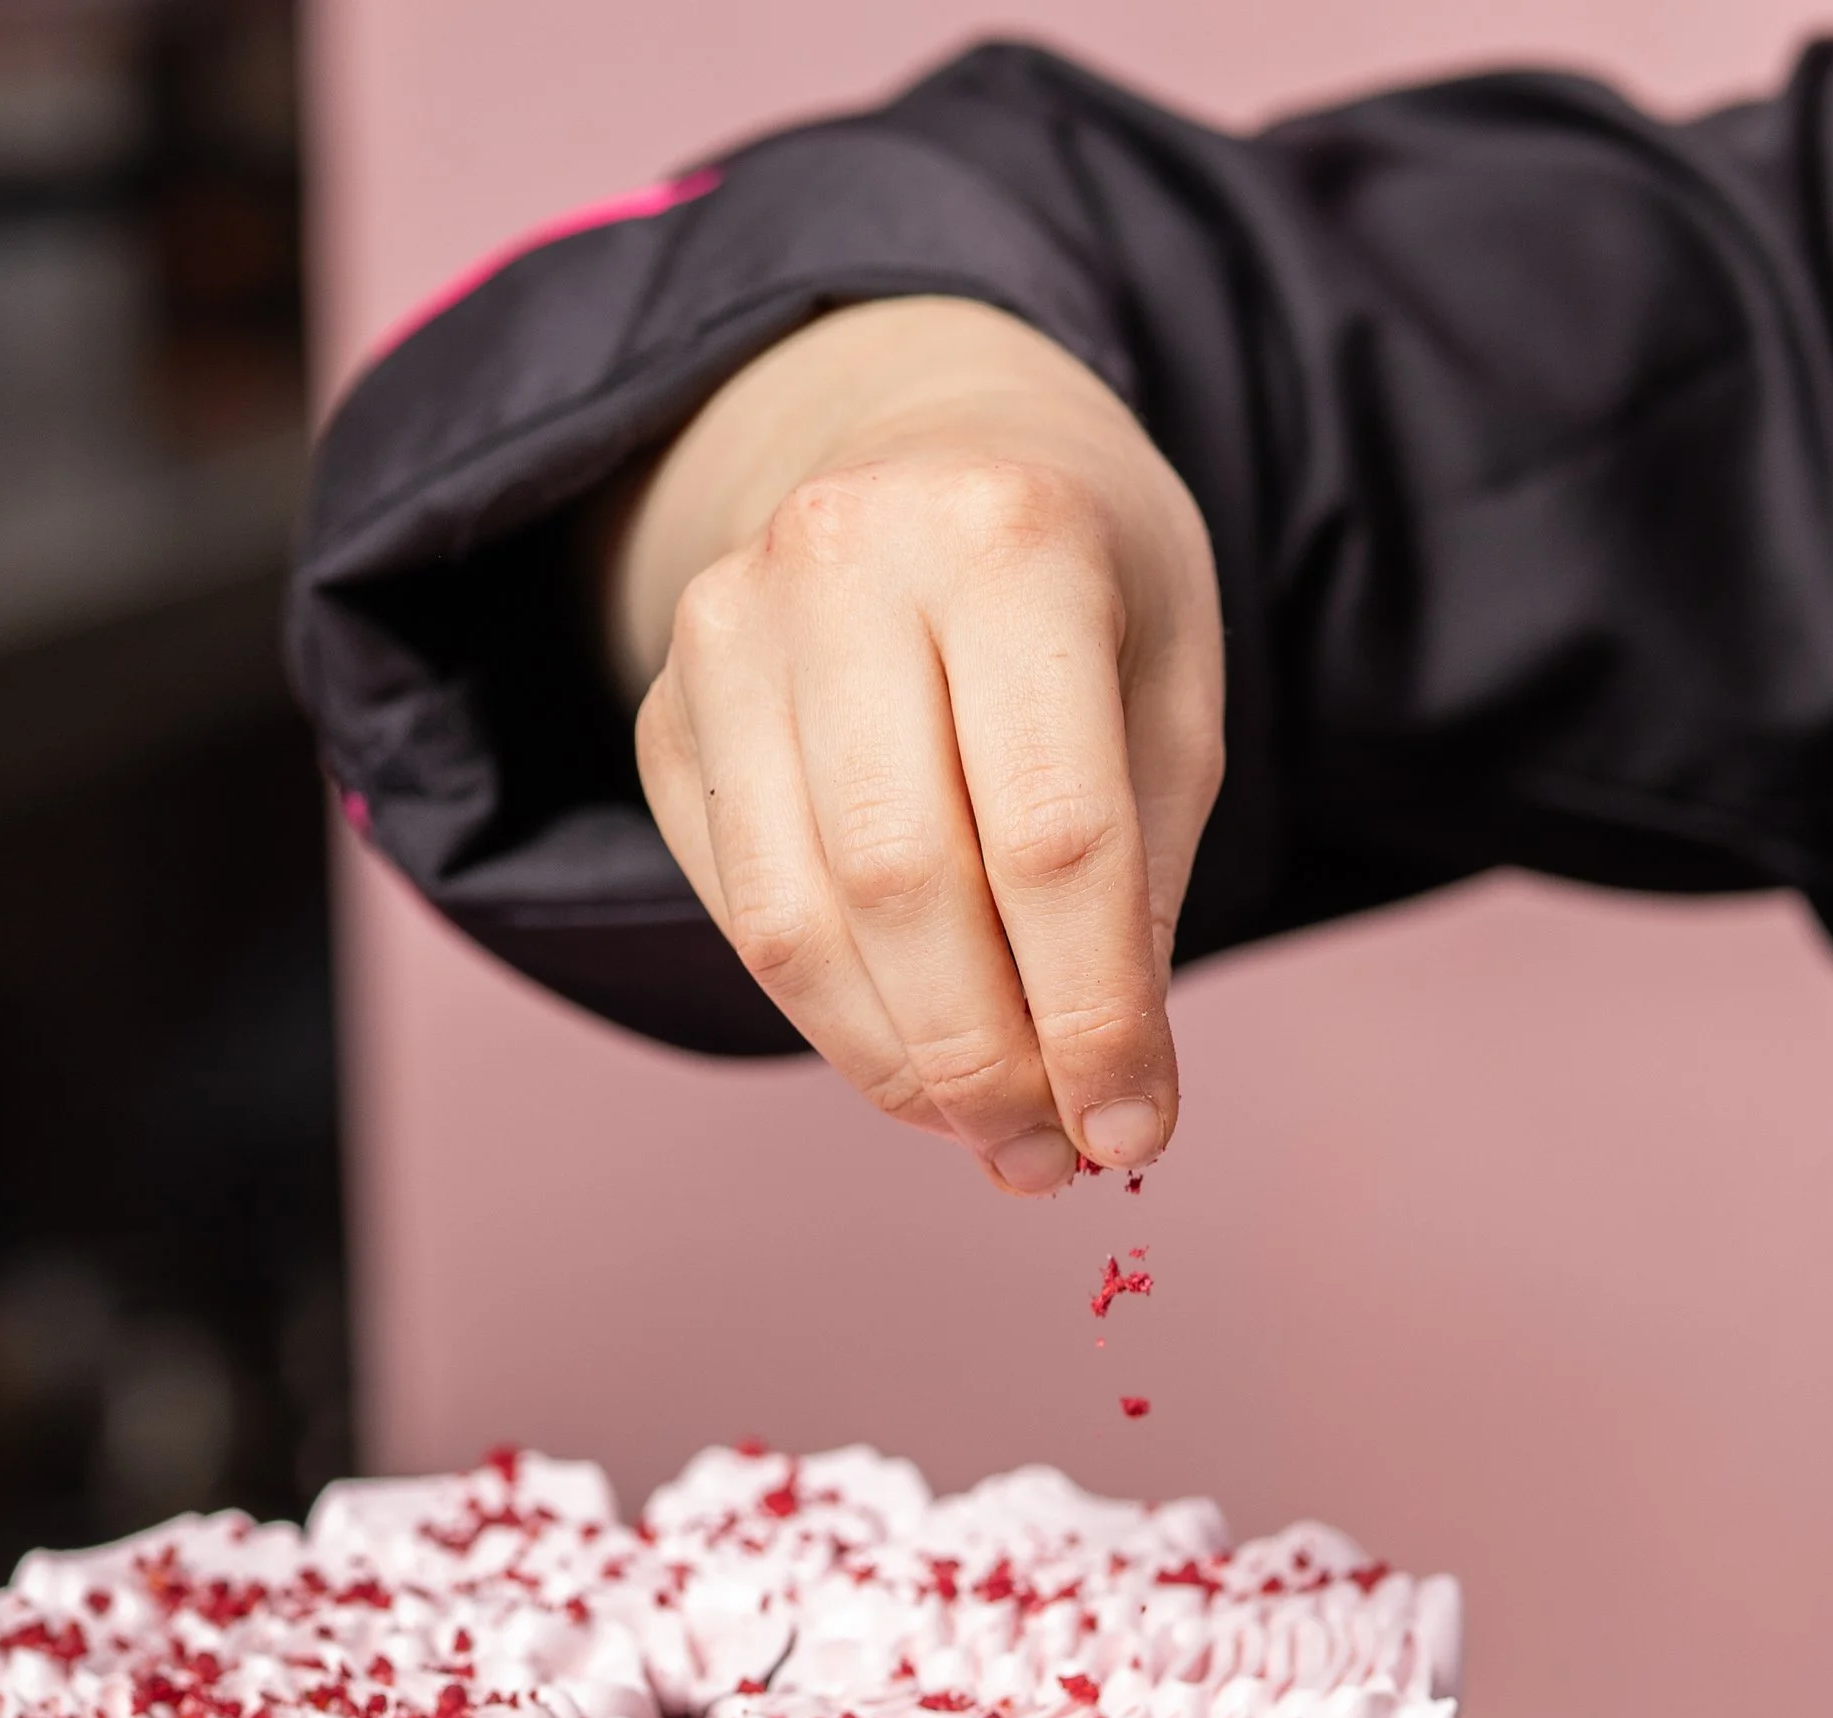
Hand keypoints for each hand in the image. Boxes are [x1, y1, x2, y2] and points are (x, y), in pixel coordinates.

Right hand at [608, 296, 1223, 1191]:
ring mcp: (725, 632)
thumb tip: (1099, 1106)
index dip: (1094, 1017)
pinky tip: (910, 1050)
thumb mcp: (1168, 697)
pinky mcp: (664, 712)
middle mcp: (841, 562)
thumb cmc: (1082, 590)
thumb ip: (1138, 893)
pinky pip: (739, 916)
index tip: (1133, 1130)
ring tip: (984, 1130)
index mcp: (1007, 536)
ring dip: (897, 1065)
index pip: (1051, 836)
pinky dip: (832, 1018)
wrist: (928, 443)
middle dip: (985, 1061)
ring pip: (797, 924)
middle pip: (903, 886)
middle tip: (1047, 1158)